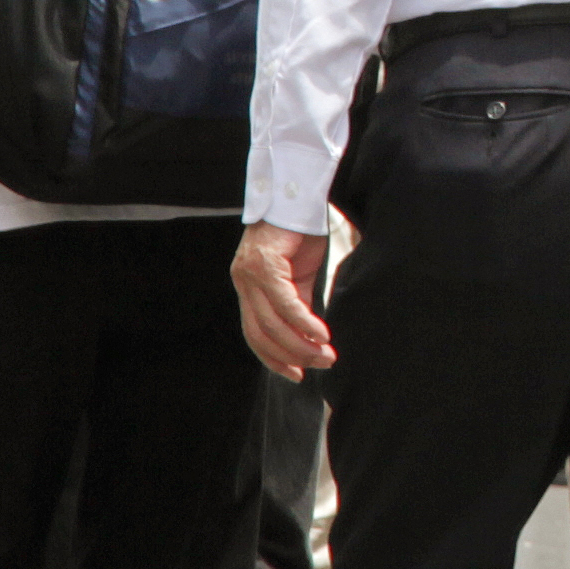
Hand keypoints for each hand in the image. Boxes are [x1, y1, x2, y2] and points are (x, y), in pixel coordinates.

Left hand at [232, 223, 335, 380]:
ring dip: (301, 345)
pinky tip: (321, 335)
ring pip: (272, 323)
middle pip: (260, 334)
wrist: (300, 193)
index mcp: (248, 286)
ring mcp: (250, 273)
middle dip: (291, 356)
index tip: (297, 375)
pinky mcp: (265, 264)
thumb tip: (309, 337)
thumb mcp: (300, 275)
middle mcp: (243, 281)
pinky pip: (285, 303)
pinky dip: (304, 323)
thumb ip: (298, 304)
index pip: (254, 334)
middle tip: (321, 365)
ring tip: (326, 354)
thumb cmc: (302, 232)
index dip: (274, 359)